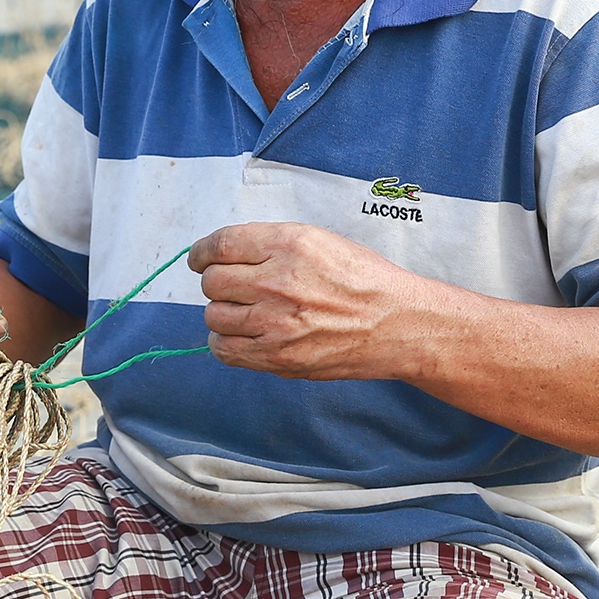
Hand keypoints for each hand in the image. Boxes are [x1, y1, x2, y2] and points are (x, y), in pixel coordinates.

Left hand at [188, 223, 424, 380]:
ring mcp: (276, 322)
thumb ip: (270, 245)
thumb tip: (222, 254)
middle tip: (234, 288)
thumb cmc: (362, 280)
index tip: (199, 259)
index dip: (202, 253)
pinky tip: (242, 335)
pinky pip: (224, 349)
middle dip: (217, 283)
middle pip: (212, 282)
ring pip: (214, 316)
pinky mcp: (278, 357)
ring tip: (246, 312)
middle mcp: (278, 281)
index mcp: (289, 244)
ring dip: (223, 313)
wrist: (398, 324)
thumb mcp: (319, 241)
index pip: (220, 244)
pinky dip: (225, 342)